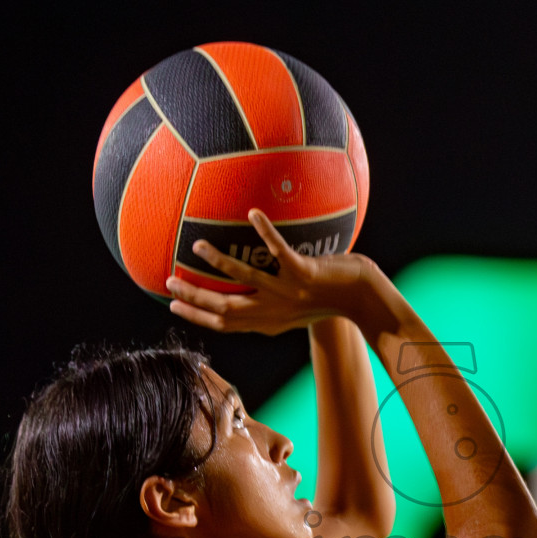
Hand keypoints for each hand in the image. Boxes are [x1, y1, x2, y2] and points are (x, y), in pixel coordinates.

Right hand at [166, 209, 376, 335]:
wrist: (367, 301)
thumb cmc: (333, 298)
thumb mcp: (298, 305)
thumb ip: (273, 299)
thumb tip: (253, 283)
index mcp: (270, 321)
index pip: (225, 324)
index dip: (197, 316)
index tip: (173, 305)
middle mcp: (275, 311)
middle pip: (225, 308)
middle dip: (195, 296)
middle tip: (170, 281)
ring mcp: (289, 293)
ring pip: (245, 280)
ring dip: (219, 263)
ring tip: (197, 247)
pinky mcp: (306, 274)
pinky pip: (280, 251)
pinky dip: (266, 233)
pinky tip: (253, 214)